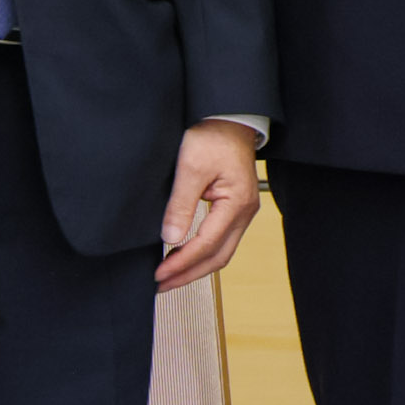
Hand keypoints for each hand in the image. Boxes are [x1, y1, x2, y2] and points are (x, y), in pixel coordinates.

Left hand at [156, 120, 261, 291]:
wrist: (229, 119)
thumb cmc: (214, 136)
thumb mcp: (191, 167)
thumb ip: (181, 204)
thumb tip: (171, 238)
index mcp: (237, 202)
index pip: (207, 244)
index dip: (182, 263)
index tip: (159, 273)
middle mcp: (245, 211)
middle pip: (219, 256)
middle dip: (189, 274)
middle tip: (162, 285)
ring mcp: (243, 211)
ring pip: (221, 251)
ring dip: (195, 267)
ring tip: (170, 276)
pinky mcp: (235, 209)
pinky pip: (221, 240)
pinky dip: (202, 253)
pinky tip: (184, 255)